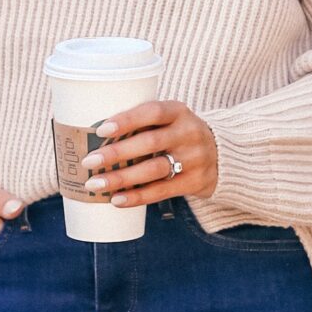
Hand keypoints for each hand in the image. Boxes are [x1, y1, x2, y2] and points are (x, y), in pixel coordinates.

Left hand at [82, 100, 218, 205]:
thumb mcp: (169, 120)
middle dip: (117, 153)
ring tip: (95, 184)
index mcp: (179, 111)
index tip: (101, 130)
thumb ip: (142, 124)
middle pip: (150, 143)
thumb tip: (93, 138)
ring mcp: (194, 159)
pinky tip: (116, 200)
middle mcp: (189, 133)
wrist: (222, 155)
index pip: (153, 112)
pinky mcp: (195, 182)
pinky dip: (137, 196)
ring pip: (154, 169)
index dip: (127, 120)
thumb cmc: (178, 134)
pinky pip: (161, 191)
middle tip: (89, 161)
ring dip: (121, 178)